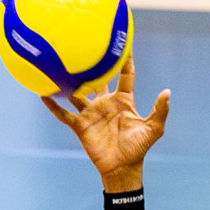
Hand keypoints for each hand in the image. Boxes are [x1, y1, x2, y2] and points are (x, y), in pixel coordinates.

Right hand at [42, 54, 169, 192]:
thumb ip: (160, 111)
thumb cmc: (139, 148)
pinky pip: (64, 114)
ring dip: (68, 82)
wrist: (122, 169)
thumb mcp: (153, 129)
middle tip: (87, 43)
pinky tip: (42, 94)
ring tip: (57, 64)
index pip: (125, 75)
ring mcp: (92, 113)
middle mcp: (106, 103)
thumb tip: (167, 92)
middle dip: (93, 64)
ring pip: (77, 93)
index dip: (125, 59)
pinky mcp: (81, 126)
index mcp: (124, 100)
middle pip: (98, 79)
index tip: (123, 41)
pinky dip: (54, 105)